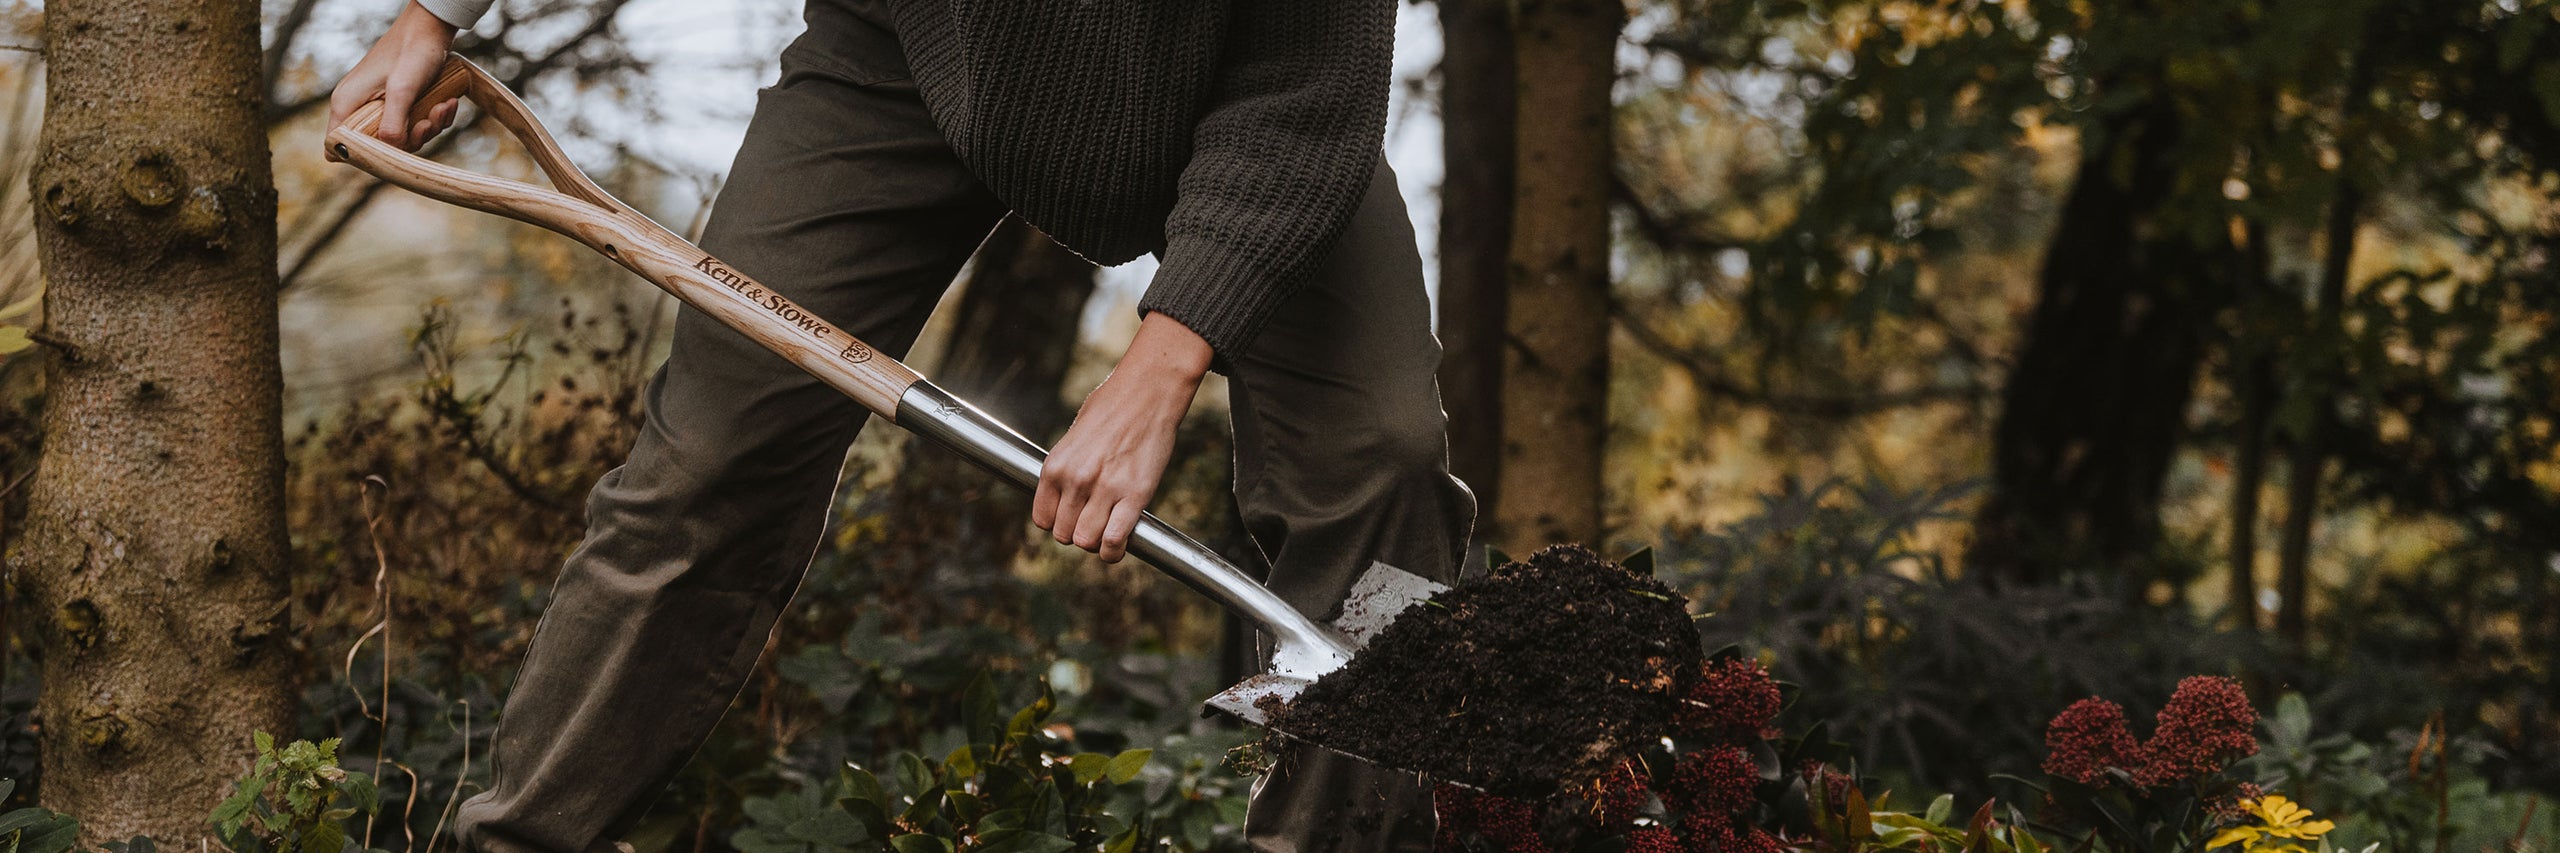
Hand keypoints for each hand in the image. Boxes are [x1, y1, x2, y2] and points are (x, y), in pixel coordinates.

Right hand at [326, 1, 461, 160]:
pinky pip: (417, 123)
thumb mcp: (402, 90)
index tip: (388, 151)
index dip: (358, 157)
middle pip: (378, 147)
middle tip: (425, 122)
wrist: (432, 28)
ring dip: (429, 126)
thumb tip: (390, 151)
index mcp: (347, 103)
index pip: (335, 145)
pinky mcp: (401, 103)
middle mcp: (359, 106)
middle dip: (409, 139)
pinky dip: (435, 117)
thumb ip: (393, 124)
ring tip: (442, 106)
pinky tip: (448, 102)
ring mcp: (381, 105)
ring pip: (403, 137)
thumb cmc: (412, 52)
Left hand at [1032, 313, 1214, 562]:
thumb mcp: (1075, 437)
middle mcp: (1075, 480)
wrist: (1147, 391)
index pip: (1042, 519)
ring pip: (1086, 541)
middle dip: (1078, 533)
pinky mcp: (1134, 495)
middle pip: (1064, 535)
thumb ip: (1068, 468)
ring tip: (1107, 533)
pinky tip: (1118, 546)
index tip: (1072, 518)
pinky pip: (1114, 540)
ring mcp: (1104, 489)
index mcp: (1056, 466)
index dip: (1058, 523)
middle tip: (1094, 522)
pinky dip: (1114, 551)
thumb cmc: (1113, 407)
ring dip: (1096, 543)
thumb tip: (1067, 495)